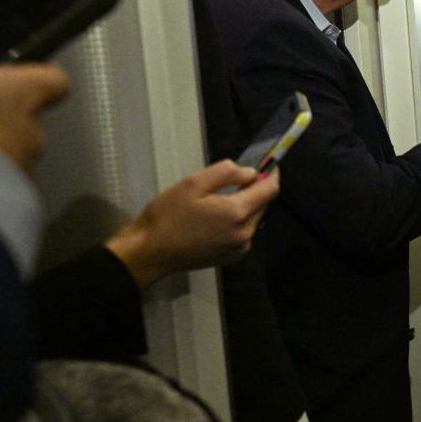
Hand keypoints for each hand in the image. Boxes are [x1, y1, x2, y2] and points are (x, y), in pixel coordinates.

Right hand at [105, 160, 280, 288]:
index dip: (271, 174)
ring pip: (252, 219)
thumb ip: (226, 173)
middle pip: (262, 205)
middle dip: (253, 190)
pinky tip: (214, 220)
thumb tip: (250, 173)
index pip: (269, 190)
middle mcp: (245, 233)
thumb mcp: (193, 184)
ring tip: (216, 201)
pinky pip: (243, 233)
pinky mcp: (231, 258)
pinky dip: (236, 222)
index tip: (269, 164)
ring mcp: (239, 248)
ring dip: (244, 206)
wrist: (149, 252)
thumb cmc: (167, 215)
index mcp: (237, 213)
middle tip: (231, 181)